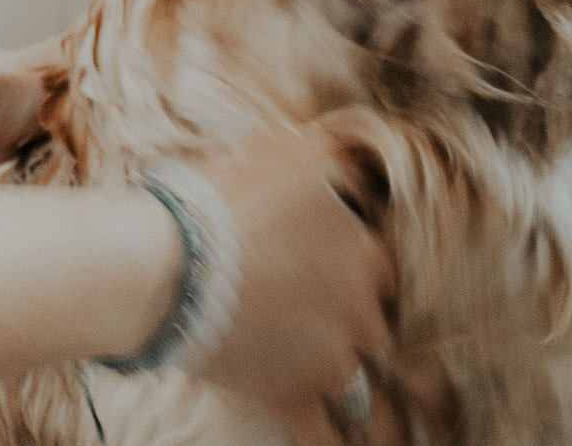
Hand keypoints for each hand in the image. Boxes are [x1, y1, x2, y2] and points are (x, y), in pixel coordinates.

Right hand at [193, 128, 397, 445]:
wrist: (170, 261)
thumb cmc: (225, 199)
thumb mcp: (291, 153)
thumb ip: (334, 156)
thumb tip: (358, 156)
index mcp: (367, 255)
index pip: (390, 274)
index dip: (373, 279)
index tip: (361, 288)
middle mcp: (361, 312)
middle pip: (384, 335)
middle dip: (380, 344)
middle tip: (385, 360)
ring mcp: (330, 360)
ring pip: (372, 398)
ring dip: (384, 414)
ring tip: (401, 431)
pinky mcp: (291, 397)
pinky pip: (325, 438)